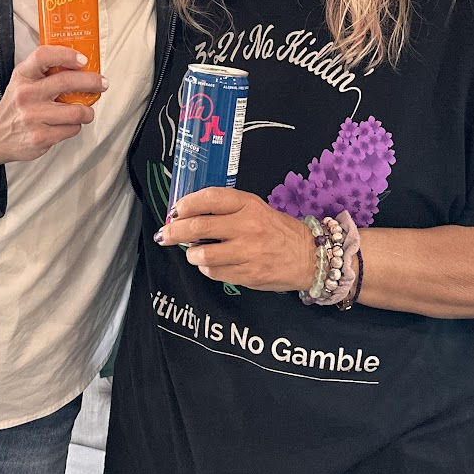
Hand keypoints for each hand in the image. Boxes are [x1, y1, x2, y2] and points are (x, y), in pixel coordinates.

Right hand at [0, 46, 105, 164]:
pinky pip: (72, 129)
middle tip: (102, 83)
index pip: (44, 56)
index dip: (66, 54)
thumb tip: (80, 63)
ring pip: (77, 111)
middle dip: (92, 81)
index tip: (83, 59)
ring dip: (87, 111)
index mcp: (23, 76)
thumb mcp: (22, 81)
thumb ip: (44, 71)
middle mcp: (27, 94)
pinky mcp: (41, 137)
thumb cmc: (15, 105)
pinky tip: (66, 124)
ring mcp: (34, 117)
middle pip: (67, 82)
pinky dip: (74, 126)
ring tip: (85, 111)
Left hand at [156, 187, 315, 292]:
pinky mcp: (247, 274)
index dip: (186, 204)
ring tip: (194, 252)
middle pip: (198, 227)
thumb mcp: (257, 209)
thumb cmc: (278, 231)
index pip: (210, 198)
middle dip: (174, 231)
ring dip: (191, 254)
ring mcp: (247, 252)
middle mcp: (247, 226)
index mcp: (249, 205)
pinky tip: (212, 264)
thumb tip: (189, 215)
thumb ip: (227, 210)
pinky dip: (207, 268)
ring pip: (202, 254)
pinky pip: (214, 272)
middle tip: (165, 234)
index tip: (175, 210)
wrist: (309, 256)